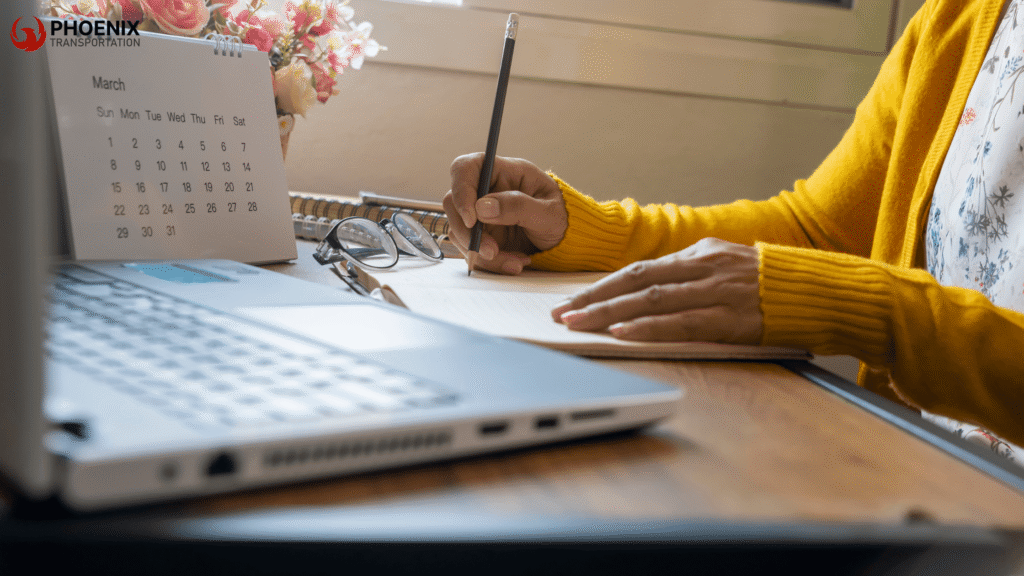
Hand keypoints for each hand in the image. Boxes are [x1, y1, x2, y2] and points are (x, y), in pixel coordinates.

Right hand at [443, 154, 567, 274]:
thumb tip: (482, 207)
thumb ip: (518, 206)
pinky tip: (515, 263)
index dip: (461, 190)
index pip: (466, 168)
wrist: (568, 242)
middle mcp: (487, 191)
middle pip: (453, 203)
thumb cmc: (564, 219)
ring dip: (482, 253)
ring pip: (459, 231)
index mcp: (504, 172)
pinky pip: (471, 251)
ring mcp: (482, 216)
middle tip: (492, 251)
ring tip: (516, 262)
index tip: (472, 219)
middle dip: (468, 232)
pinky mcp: (482, 237)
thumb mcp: (549, 213)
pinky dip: (490, 263)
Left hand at [551, 238, 763, 343]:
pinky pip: (680, 322)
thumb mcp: (728, 266)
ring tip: (578, 323)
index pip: (639, 269)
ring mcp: (716, 291)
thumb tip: (651, 288)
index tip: (573, 300)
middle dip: (594, 298)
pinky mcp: (730, 317)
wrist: (822, 291)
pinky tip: (622, 333)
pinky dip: (647, 328)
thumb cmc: (772, 284)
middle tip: (561, 313)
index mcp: (699, 254)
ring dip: (609, 313)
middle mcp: (703, 267)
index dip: (602, 286)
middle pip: (635, 280)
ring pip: (650, 299)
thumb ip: (691, 275)